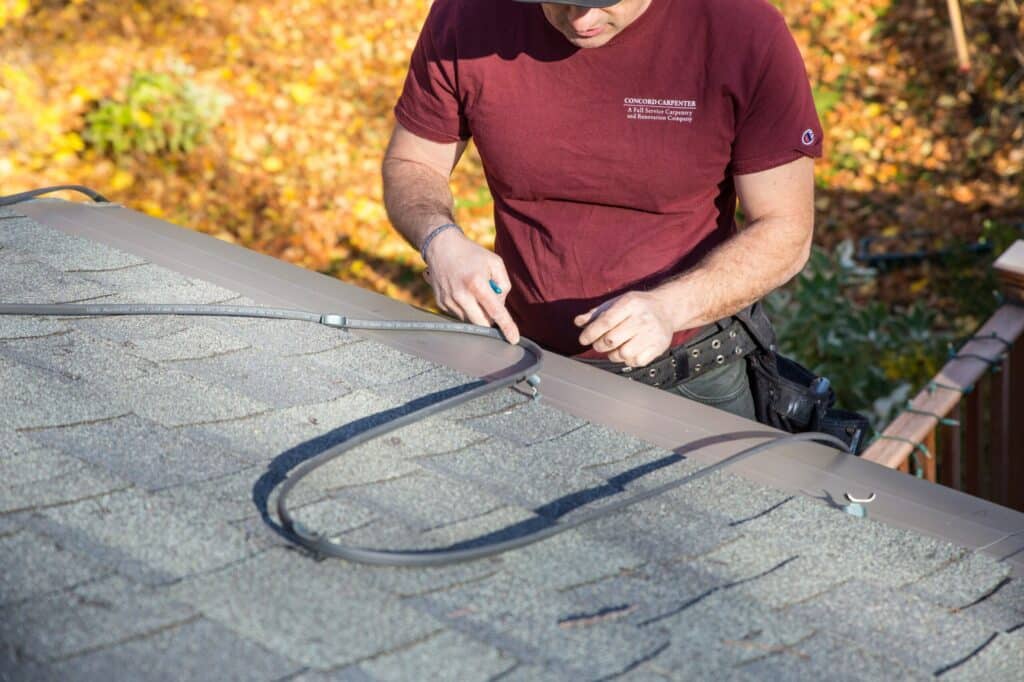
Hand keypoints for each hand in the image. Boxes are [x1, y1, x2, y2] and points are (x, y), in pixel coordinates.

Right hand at [423, 228, 519, 343]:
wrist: (441, 246)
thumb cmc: (471, 253)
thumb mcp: (495, 262)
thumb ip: (504, 285)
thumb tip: (500, 305)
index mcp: (476, 283)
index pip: (495, 311)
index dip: (506, 327)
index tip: (513, 339)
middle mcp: (460, 295)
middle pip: (482, 323)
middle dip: (490, 319)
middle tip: (489, 302)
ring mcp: (449, 301)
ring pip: (470, 320)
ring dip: (477, 312)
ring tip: (473, 291)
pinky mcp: (441, 303)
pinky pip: (459, 315)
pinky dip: (466, 308)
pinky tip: (463, 291)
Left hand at [575, 291, 674, 365]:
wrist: (666, 309)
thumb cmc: (638, 306)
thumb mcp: (617, 302)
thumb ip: (596, 313)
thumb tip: (578, 322)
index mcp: (630, 304)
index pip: (605, 321)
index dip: (590, 333)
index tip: (583, 339)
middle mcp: (642, 319)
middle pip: (612, 340)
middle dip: (599, 345)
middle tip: (598, 344)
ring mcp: (652, 334)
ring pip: (623, 354)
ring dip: (613, 354)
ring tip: (614, 348)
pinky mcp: (658, 347)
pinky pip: (636, 361)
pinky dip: (628, 360)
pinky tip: (628, 351)